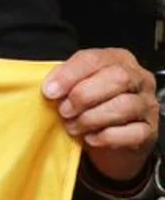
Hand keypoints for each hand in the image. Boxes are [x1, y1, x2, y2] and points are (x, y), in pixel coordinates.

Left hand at [43, 48, 158, 183]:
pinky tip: (91, 138)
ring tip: (72, 126)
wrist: (109, 140)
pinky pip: (132, 133)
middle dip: (83, 95)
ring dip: (91, 118)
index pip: (95, 59)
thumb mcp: (76, 87)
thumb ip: (65, 81)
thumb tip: (49, 87)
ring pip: (124, 106)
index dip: (70, 74)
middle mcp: (139, 79)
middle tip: (64, 110)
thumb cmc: (91, 107)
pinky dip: (106, 137)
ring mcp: (147, 105)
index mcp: (118, 60)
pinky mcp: (150, 131)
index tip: (49, 91)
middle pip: (117, 78)